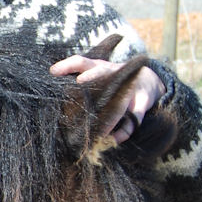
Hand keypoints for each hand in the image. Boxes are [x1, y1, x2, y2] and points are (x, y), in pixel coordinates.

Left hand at [49, 56, 165, 143]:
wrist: (149, 80)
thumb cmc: (113, 79)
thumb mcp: (97, 74)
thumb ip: (78, 79)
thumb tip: (52, 81)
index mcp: (98, 68)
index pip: (81, 62)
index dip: (67, 65)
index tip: (53, 72)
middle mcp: (113, 74)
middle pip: (102, 71)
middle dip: (92, 76)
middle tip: (80, 82)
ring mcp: (129, 88)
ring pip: (119, 99)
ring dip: (109, 114)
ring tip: (98, 129)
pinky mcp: (142, 103)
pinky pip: (133, 120)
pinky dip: (123, 132)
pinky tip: (114, 140)